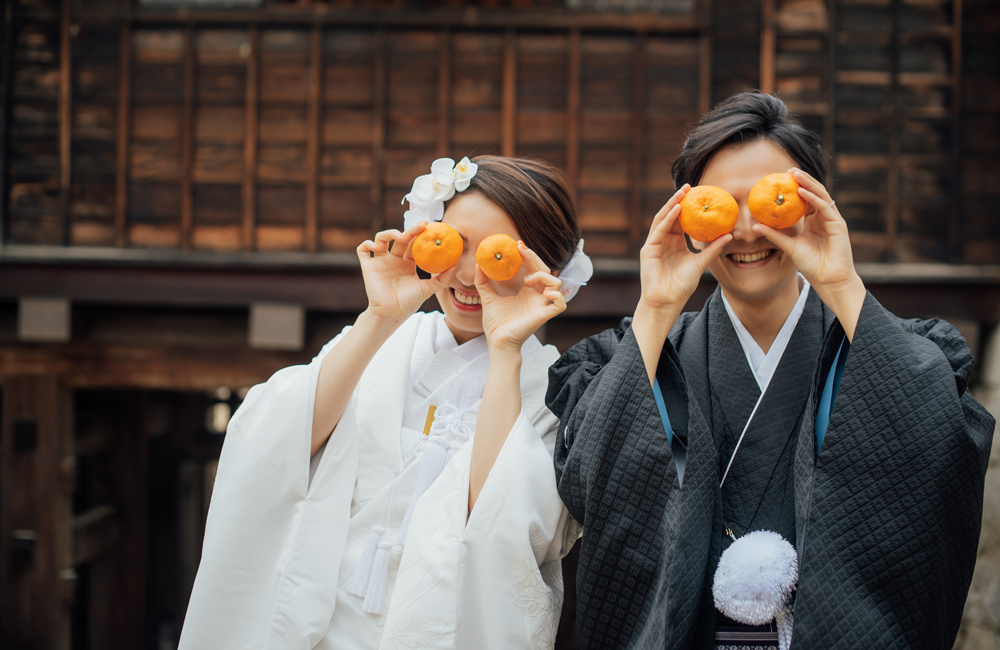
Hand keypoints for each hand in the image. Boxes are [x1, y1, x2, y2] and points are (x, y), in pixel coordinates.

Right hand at [356, 222, 456, 325]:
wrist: (390, 314)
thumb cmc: (408, 304)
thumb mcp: (428, 289)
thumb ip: (441, 279)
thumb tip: (455, 266)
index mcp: (407, 264)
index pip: (413, 244)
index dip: (419, 235)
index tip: (428, 226)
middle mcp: (393, 260)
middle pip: (399, 239)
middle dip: (409, 230)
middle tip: (420, 226)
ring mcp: (380, 262)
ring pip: (381, 239)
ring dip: (389, 233)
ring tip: (399, 237)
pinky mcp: (368, 267)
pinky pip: (363, 250)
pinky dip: (367, 243)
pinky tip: (376, 247)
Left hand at [475, 243, 565, 355]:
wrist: (497, 342)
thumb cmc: (496, 324)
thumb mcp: (487, 298)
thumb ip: (483, 281)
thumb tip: (478, 264)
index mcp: (527, 292)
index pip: (534, 269)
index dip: (529, 256)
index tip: (518, 246)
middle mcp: (537, 297)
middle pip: (546, 271)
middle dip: (535, 258)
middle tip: (521, 250)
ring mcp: (542, 305)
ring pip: (557, 283)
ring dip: (544, 276)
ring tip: (528, 279)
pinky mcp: (545, 316)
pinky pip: (561, 304)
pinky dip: (557, 296)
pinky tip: (544, 293)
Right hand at [638, 185, 731, 313]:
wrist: (667, 301)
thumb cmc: (682, 286)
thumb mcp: (701, 263)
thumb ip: (712, 249)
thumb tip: (730, 235)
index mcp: (675, 243)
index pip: (681, 221)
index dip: (690, 208)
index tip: (700, 195)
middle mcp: (664, 240)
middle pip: (671, 216)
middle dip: (679, 200)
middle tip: (690, 186)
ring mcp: (655, 244)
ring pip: (663, 219)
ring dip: (672, 204)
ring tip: (682, 192)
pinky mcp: (648, 249)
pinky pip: (659, 230)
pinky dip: (667, 219)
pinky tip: (676, 209)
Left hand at [751, 168, 865, 337]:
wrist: (828, 280)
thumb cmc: (811, 264)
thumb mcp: (789, 246)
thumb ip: (774, 235)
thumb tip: (756, 226)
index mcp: (814, 220)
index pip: (805, 199)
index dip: (795, 187)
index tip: (781, 178)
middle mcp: (824, 217)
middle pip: (814, 193)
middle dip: (802, 180)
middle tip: (788, 170)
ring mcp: (832, 220)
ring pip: (821, 196)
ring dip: (808, 183)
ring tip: (795, 174)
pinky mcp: (839, 225)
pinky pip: (825, 207)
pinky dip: (814, 198)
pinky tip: (803, 192)